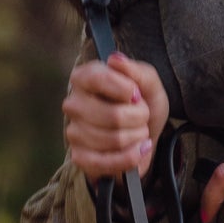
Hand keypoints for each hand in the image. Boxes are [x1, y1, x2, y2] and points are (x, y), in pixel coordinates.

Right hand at [63, 52, 169, 183]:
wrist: (144, 135)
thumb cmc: (143, 104)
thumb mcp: (150, 84)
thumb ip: (137, 71)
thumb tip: (115, 59)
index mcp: (84, 78)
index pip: (96, 78)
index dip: (124, 89)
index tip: (137, 94)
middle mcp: (74, 103)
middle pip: (111, 115)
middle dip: (138, 118)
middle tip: (142, 115)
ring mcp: (74, 132)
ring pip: (113, 140)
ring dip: (137, 137)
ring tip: (139, 131)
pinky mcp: (80, 157)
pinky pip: (106, 162)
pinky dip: (130, 157)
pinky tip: (139, 149)